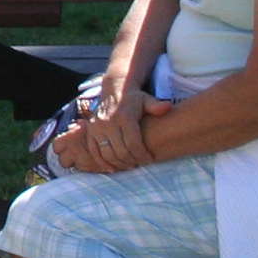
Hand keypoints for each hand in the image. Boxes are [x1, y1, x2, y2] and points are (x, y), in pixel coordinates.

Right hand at [53, 85, 167, 176]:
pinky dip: (102, 162)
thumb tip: (168, 107)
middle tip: (140, 164)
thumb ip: (156, 106)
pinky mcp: (89, 131)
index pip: (133, 144)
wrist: (115, 89)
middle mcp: (108, 122)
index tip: (150, 159)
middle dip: (133, 161)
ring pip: (108, 154)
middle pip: (121, 152)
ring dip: (119, 164)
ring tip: (130, 166)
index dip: (142, 156)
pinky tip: (112, 169)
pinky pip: (94, 151)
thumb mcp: (147, 100)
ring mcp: (97, 127)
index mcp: (124, 117)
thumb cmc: (134, 98)